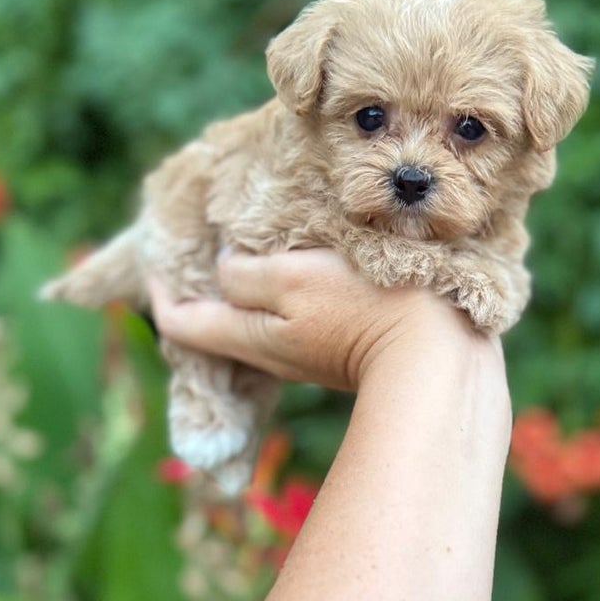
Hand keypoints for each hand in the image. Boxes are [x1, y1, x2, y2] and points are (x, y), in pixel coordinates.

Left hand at [147, 247, 501, 393]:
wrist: (441, 358)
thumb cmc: (366, 308)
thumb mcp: (294, 277)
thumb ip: (246, 273)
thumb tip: (223, 269)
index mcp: (251, 336)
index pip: (181, 321)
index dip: (161, 287)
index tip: (157, 252)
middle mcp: (273, 355)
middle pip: (218, 324)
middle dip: (205, 285)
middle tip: (206, 242)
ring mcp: (309, 357)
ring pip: (259, 322)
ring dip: (249, 286)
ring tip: (256, 244)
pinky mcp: (345, 351)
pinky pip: (297, 320)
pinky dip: (287, 293)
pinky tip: (308, 267)